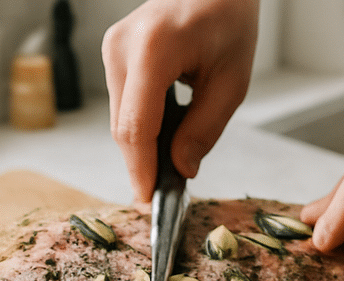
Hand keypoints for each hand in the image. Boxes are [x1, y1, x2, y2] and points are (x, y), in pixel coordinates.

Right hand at [102, 0, 259, 203]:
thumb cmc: (229, 18)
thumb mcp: (231, 79)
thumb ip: (204, 129)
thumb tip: (181, 170)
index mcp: (154, 50)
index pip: (137, 126)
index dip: (141, 169)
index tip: (148, 199)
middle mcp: (122, 46)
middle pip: (124, 127)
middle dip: (141, 163)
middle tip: (163, 190)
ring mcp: (112, 48)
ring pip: (119, 118)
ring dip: (142, 144)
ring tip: (170, 156)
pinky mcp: (112, 52)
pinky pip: (121, 103)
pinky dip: (140, 124)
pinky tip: (162, 130)